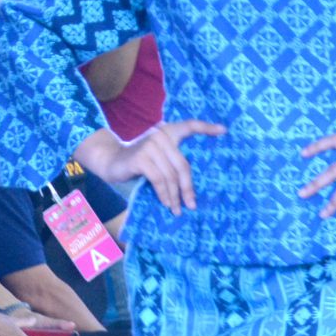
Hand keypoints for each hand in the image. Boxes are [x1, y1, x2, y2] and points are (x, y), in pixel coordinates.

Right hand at [73, 119, 225, 214]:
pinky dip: (163, 194)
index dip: (206, 128)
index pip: (189, 125)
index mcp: (167, 132)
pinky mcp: (141, 158)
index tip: (224, 131)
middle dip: (188, 188)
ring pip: (170, 176)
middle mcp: (160, 135)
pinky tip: (165, 202)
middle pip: (182, 165)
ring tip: (177, 209)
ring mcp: (150, 145)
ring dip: (174, 196)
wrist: (111, 161)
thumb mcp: (158, 157)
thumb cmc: (139, 162)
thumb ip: (172, 159)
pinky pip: (158, 180)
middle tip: (192, 204)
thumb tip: (191, 184)